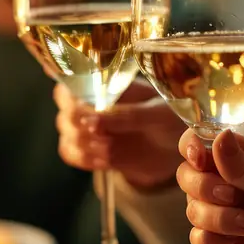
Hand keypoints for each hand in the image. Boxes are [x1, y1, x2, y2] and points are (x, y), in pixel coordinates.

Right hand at [54, 80, 182, 189]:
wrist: (178, 146)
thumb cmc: (170, 118)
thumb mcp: (157, 113)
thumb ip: (127, 116)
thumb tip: (92, 121)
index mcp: (107, 83)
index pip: (70, 82)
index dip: (69, 96)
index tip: (84, 110)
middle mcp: (92, 103)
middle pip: (65, 113)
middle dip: (80, 127)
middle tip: (104, 137)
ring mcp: (90, 128)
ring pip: (67, 136)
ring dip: (83, 146)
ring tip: (108, 150)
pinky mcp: (92, 150)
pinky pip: (72, 154)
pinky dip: (85, 160)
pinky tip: (105, 161)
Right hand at [176, 128, 243, 243]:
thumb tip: (218, 137)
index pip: (211, 145)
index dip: (195, 147)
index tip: (199, 158)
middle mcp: (237, 189)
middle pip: (192, 175)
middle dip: (204, 186)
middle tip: (232, 197)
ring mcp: (229, 219)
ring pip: (193, 208)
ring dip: (217, 216)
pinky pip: (198, 239)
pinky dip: (212, 238)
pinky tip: (240, 241)